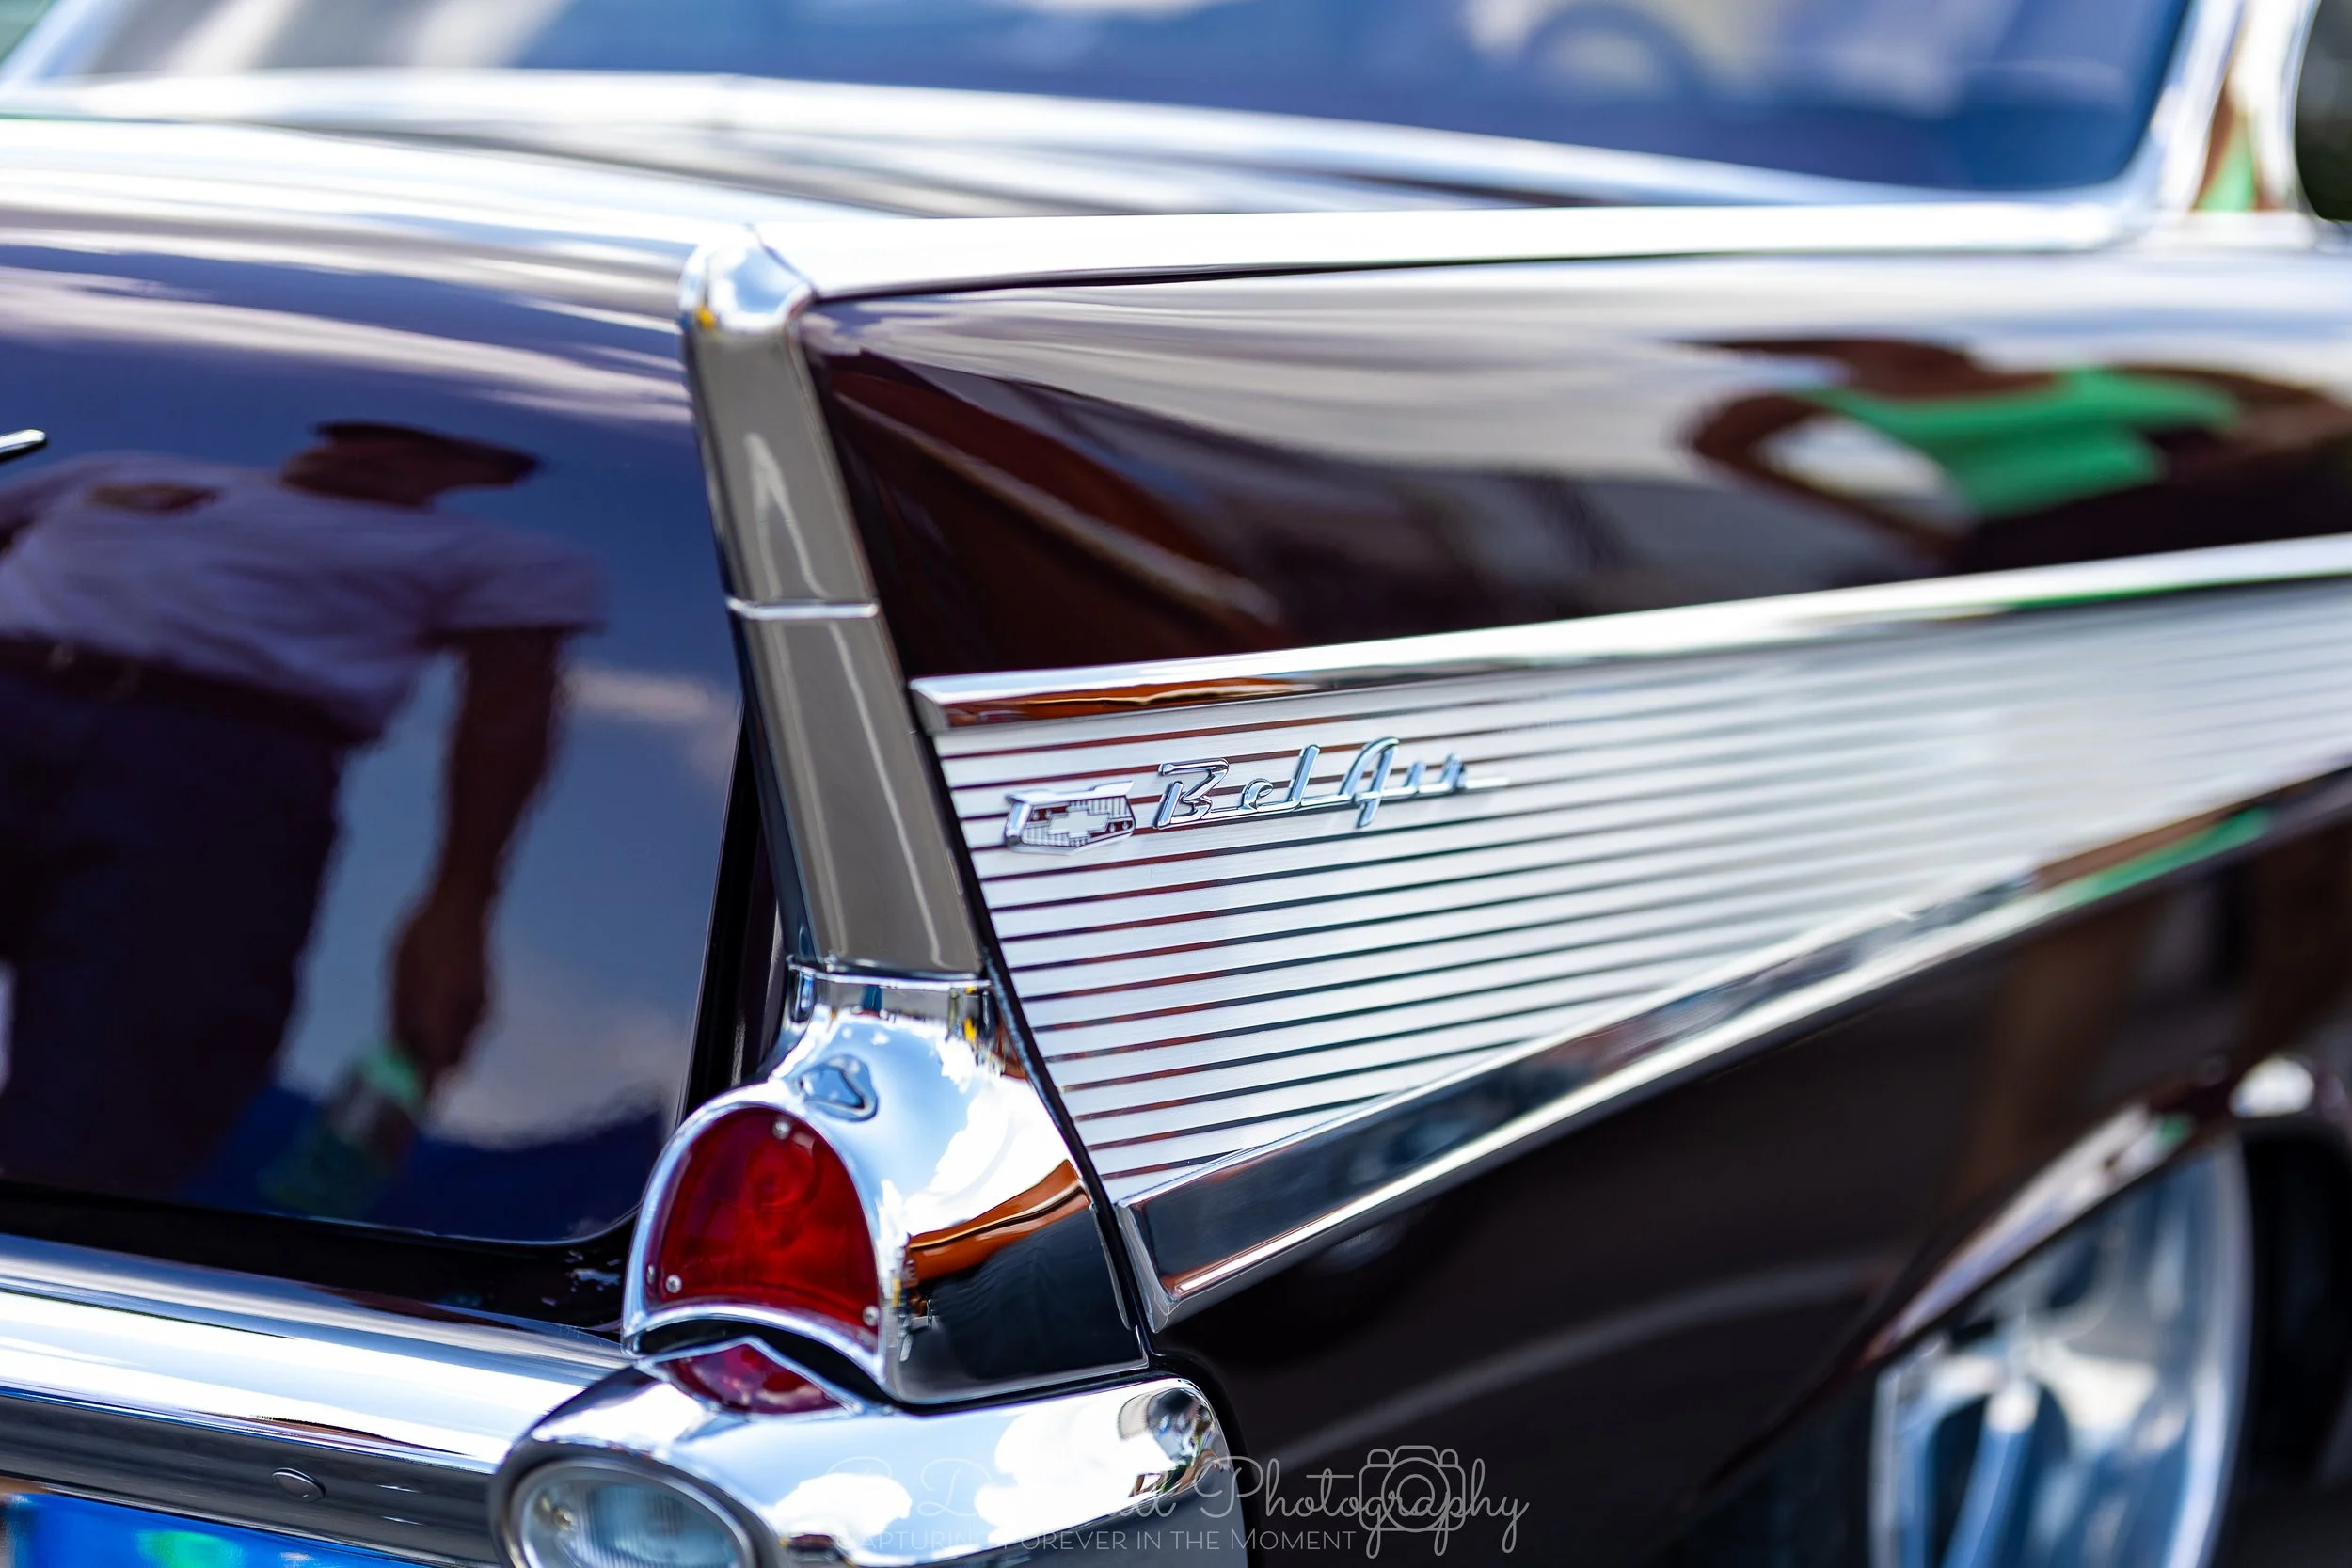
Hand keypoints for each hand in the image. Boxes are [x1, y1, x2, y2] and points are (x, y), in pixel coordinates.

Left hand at [391, 893, 491, 1079]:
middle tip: (408, 1069)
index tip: (412, 1108)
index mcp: (442, 1014)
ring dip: (443, 1050)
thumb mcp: (399, 977)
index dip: (425, 1093)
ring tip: (414, 1035)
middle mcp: (468, 1017)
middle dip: (434, 1073)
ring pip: (463, 1046)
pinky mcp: (487, 998)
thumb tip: (398, 1053)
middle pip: (453, 1063)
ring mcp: (482, 1007)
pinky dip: (452, 1032)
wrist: (462, 905)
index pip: (435, 1069)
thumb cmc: (421, 938)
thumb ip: (401, 1019)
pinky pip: (470, 1028)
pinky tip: (435, 1013)